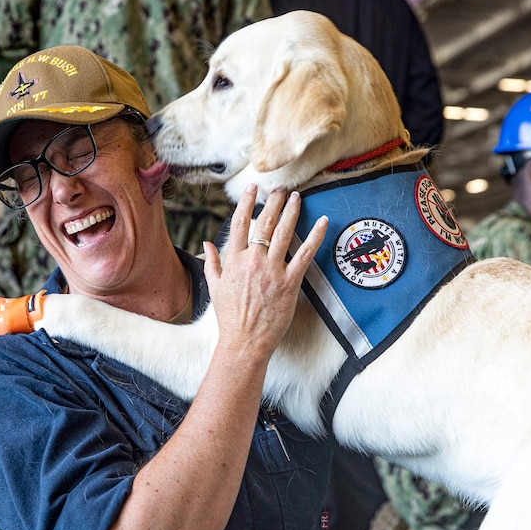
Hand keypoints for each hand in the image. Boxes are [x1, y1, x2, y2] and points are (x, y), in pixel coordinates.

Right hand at [202, 185, 326, 361]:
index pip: (241, 222)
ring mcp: (272, 270)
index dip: (248, 202)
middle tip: (281, 188)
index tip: (253, 188)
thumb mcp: (214, 287)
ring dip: (292, 211)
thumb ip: (211, 263)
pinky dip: (316, 236)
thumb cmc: (230, 318)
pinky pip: (305, 254)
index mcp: (233, 260)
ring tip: (297, 196)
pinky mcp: (289, 282)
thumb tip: (207, 243)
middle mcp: (253, 260)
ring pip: (284, 232)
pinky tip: (323, 221)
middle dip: (274, 201)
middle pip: (265, 222)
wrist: (244, 341)